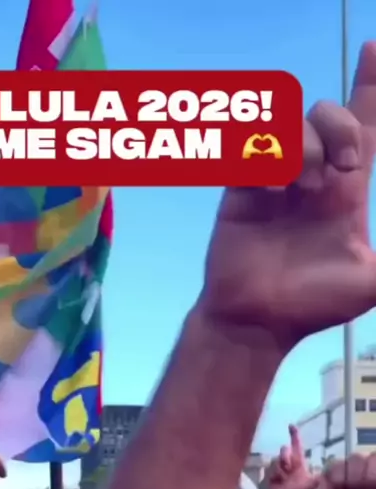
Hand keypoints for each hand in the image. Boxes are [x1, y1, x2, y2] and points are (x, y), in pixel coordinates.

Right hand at [203, 43, 375, 354]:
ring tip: (303, 186)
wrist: (260, 321)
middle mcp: (314, 178)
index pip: (363, 126)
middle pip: (329, 114)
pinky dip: (267, 155)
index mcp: (346, 192)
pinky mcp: (244, 186)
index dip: (370, 85)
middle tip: (344, 165)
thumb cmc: (314, 305)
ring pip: (292, 124)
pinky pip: (254, 145)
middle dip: (340, 125)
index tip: (373, 47)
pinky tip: (272, 186)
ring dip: (306, 146)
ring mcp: (278, 179)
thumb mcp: (373, 282)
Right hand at [267, 425, 318, 488]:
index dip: (294, 435)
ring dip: (280, 470)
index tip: (291, 425)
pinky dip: (275, 476)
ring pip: (276, 460)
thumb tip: (323, 476)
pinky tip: (278, 483)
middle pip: (284, 451)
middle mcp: (289, 462)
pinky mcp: (271, 472)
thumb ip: (315, 480)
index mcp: (298, 461)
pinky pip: (270, 468)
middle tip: (287, 466)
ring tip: (284, 480)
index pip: (296, 445)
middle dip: (285, 457)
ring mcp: (279, 467)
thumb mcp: (310, 485)